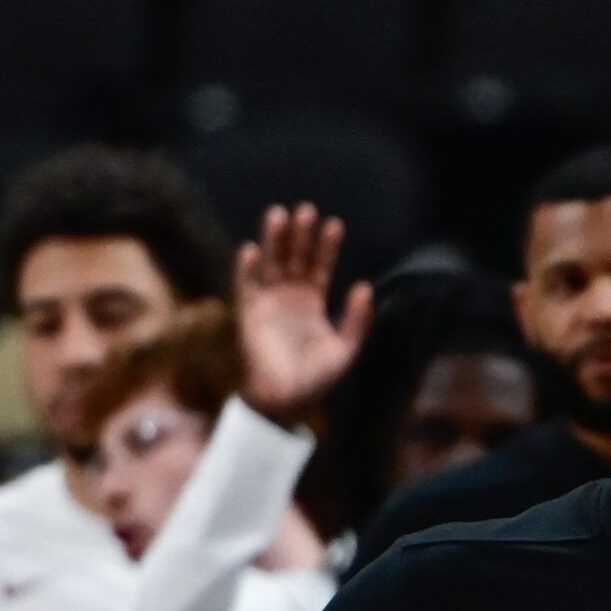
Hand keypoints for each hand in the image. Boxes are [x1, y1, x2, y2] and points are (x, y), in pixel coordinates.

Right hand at [236, 204, 373, 424]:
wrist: (286, 400)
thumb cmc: (317, 379)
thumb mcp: (345, 350)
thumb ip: (357, 321)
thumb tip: (364, 286)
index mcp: (313, 301)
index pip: (321, 265)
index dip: (327, 246)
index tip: (334, 225)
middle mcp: (290, 296)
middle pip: (295, 256)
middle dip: (300, 235)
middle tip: (307, 210)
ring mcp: (268, 301)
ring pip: (271, 263)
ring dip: (274, 240)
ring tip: (279, 215)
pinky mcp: (249, 312)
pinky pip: (246, 285)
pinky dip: (247, 268)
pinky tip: (251, 250)